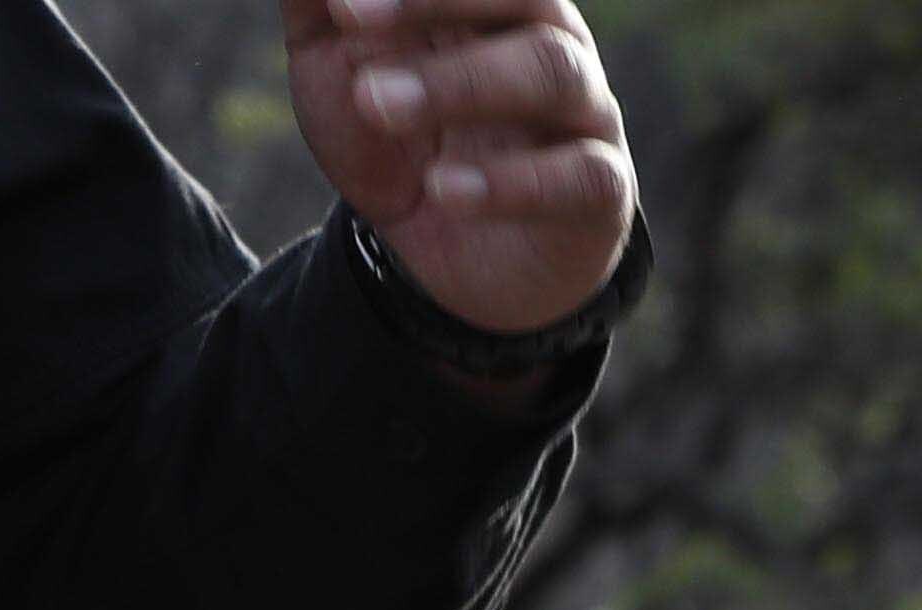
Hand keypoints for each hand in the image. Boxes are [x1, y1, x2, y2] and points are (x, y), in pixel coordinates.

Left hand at [288, 0, 634, 345]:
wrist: (446, 270)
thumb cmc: (401, 147)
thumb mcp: (341, 76)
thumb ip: (321, 12)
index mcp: (494, 5)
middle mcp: (550, 40)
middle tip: (349, 19)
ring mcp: (584, 111)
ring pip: (549, 70)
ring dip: (461, 83)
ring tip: (379, 105)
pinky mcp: (601, 191)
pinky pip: (576, 174)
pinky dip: (509, 183)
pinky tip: (443, 190)